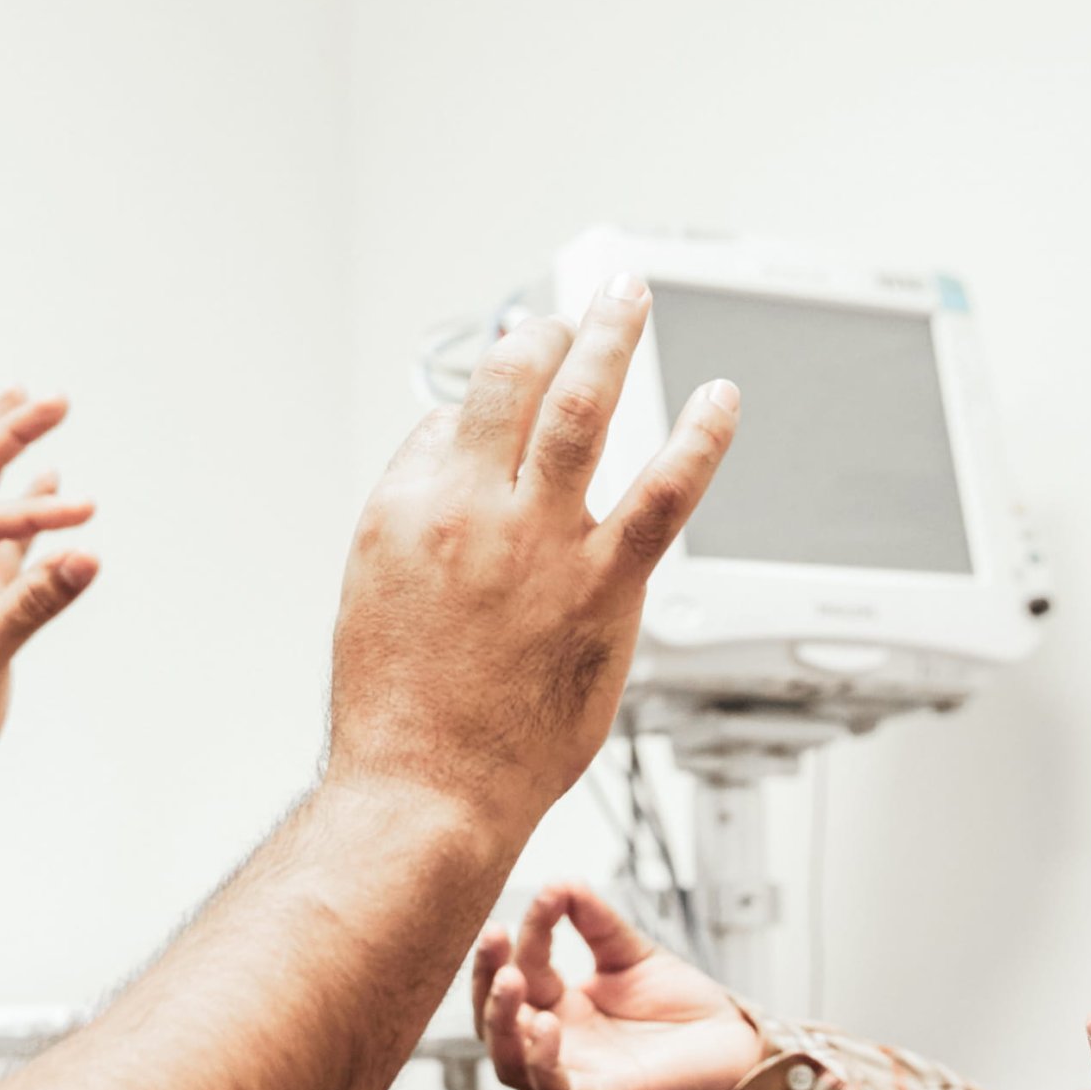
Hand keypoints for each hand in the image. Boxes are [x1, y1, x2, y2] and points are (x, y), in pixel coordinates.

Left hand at [0, 390, 99, 794]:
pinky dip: (29, 513)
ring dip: (11, 457)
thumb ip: (33, 604)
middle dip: (9, 434)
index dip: (36, 513)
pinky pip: (9, 545)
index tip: (85, 517)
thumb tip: (86, 555)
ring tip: (30, 405)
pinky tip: (48, 483)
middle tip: (52, 398)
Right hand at [327, 275, 739, 817]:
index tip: (506, 399)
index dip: (484, 407)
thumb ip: (415, 518)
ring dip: (612, 339)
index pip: (451, 417)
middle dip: (547, 331)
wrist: (430, 789)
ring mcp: (544, 543)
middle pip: (514, 381)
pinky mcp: (606, 587)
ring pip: (585, 409)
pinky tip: (720, 402)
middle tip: (574, 309)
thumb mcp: (369, 592)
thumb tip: (458, 467)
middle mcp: (473, 508)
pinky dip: (699, 438)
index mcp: (406, 506)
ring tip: (630, 300)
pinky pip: (665, 493)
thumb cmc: (399, 710)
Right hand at [474, 881, 762, 1089]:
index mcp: (561, 1007)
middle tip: (495, 935)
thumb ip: (595, 921)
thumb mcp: (632, 954)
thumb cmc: (685, 1011)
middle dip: (487, 976)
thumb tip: (561, 881)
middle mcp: (558, 1043)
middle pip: (496, 1019)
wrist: (735, 1047)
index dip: (528, 931)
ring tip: (511, 977)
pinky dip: (541, 1062)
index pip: (524, 967)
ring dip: (500, 1019)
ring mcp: (575, 1073)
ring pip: (509, 1061)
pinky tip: (546, 1025)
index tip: (549, 894)